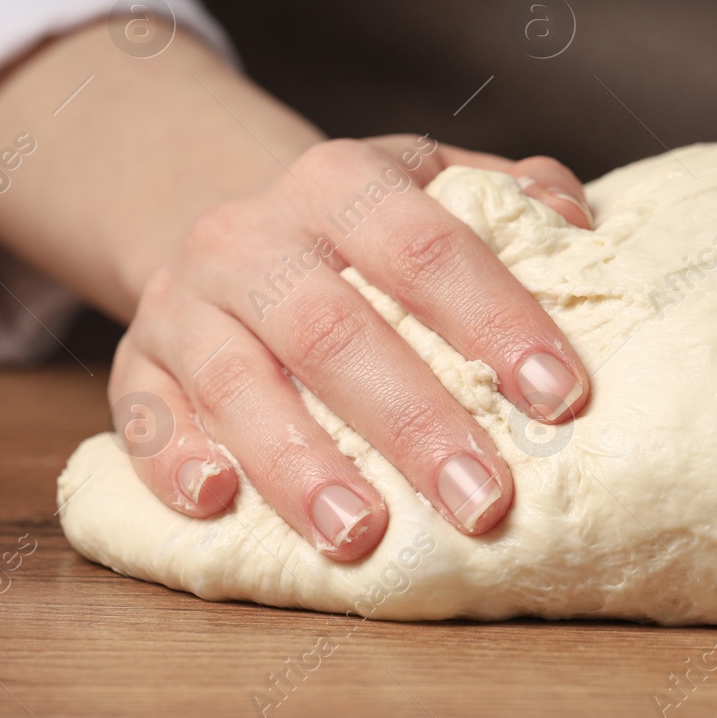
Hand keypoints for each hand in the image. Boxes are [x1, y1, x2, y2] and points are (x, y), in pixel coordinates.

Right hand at [109, 134, 593, 558]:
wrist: (235, 231)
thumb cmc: (366, 230)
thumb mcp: (431, 187)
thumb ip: (508, 198)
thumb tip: (578, 228)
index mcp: (344, 180)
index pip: (430, 247)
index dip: (497, 321)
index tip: (561, 398)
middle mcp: (256, 234)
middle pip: (336, 332)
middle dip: (414, 423)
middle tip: (484, 502)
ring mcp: (187, 299)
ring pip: (239, 384)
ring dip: (300, 467)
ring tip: (362, 537)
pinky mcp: (138, 359)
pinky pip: (144, 412)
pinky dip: (173, 459)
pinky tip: (217, 506)